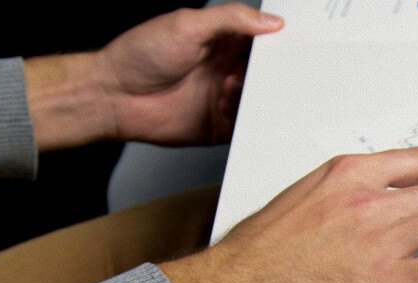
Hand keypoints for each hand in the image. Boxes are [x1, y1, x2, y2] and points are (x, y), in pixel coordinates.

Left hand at [25, 5, 283, 150]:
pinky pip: (251, 128)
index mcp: (223, 41)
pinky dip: (260, 126)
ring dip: (268, 99)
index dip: (283, 41)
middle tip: (296, 75)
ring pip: (264, 101)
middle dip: (283, 74)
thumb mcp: (186, 24)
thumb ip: (231, 20)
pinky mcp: (222, 126)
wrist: (113, 97)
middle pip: (269, 72)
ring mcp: (226, 99)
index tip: (305, 43)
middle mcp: (228, 69)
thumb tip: (271, 21)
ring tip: (260, 94)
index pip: (263, 39)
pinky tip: (261, 119)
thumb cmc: (141, 54)